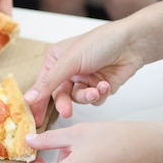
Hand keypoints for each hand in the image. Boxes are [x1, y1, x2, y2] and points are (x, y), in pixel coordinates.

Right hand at [23, 21, 143, 125]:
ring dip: (86, 96)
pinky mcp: (98, 87)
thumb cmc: (101, 42)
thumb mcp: (70, 61)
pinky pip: (93, 101)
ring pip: (77, 100)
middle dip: (65, 103)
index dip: (38, 102)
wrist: (133, 43)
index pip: (42, 85)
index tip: (35, 119)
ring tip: (95, 90)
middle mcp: (68, 71)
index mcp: (55, 60)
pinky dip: (99, 94)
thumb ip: (49, 82)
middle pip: (59, 96)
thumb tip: (28, 98)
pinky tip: (105, 84)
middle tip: (66, 112)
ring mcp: (84, 79)